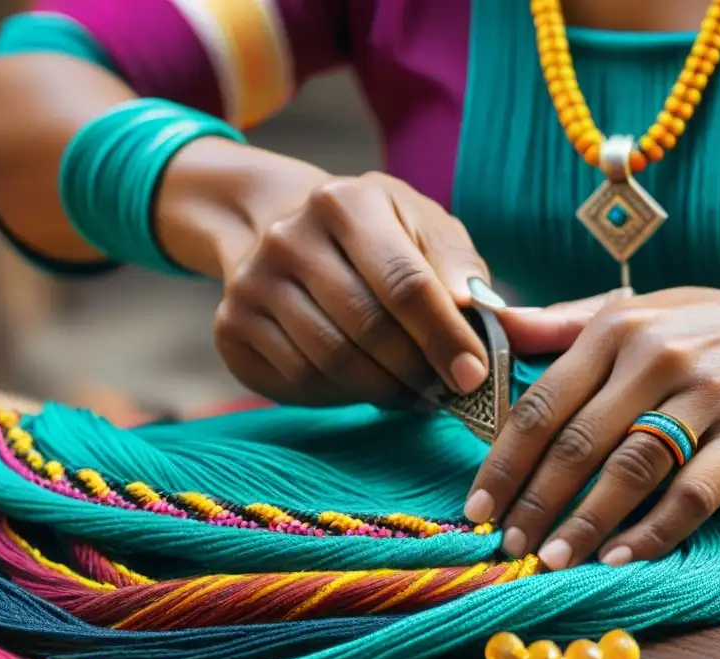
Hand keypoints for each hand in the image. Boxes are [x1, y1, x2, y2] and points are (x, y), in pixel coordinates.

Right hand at [214, 172, 495, 406]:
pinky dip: (342, 395)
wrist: (280, 227)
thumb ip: (461, 270)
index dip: (444, 337)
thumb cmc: (375, 236)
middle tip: (445, 391)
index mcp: (345, 202)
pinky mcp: (232, 327)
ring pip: (332, 363)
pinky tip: (365, 384)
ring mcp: (251, 283)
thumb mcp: (423, 230)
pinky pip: (299, 382)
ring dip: (383, 389)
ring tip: (412, 391)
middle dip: (417, 371)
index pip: (405, 283)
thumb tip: (487, 316)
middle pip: (368, 329)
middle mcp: (288, 237)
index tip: (473, 377)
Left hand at [466, 287, 719, 569]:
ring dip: (585, 523)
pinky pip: (693, 493)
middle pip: (578, 442)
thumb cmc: (702, 329)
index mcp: (616, 327)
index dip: (504, 462)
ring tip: (553, 561)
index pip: (543, 404)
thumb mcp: (634, 309)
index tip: (478, 508)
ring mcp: (709, 397)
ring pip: (631, 469)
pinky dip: (654, 531)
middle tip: (508, 547)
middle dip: (535, 502)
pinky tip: (620, 558)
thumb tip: (494, 322)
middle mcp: (658, 357)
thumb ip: (562, 323)